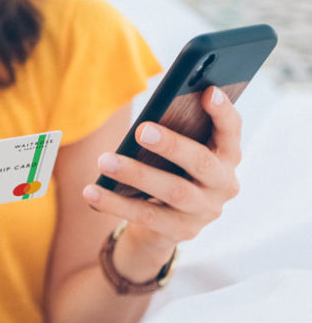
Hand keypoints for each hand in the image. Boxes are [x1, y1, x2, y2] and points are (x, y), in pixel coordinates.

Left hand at [83, 86, 241, 252]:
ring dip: (136, 174)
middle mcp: (223, 184)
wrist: (165, 225)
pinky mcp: (181, 232)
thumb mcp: (179, 152)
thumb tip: (148, 118)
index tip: (209, 91)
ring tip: (104, 160)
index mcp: (227, 155)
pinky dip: (115, 203)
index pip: (232, 131)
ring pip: (172, 191)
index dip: (223, 112)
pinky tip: (91, 191)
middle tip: (141, 130)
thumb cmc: (171, 171)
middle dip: (172, 145)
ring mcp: (204, 211)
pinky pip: (145, 216)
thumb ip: (177, 132)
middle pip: (201, 163)